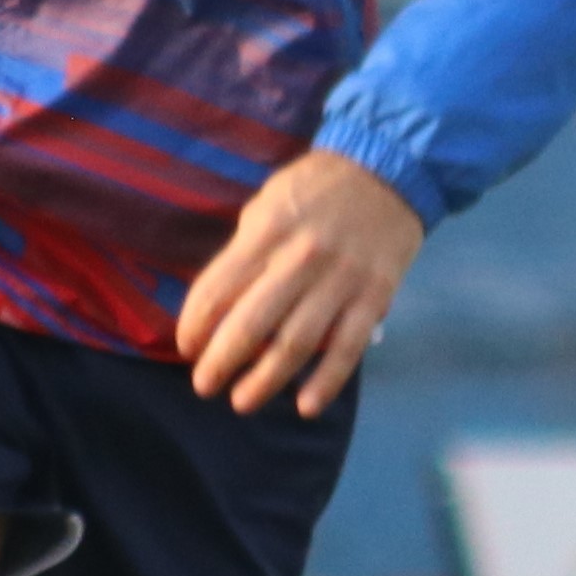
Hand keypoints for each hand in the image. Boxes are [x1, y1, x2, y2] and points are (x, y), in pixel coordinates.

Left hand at [176, 150, 422, 416]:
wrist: (389, 169)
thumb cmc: (316, 188)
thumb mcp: (268, 204)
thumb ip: (244, 251)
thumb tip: (216, 307)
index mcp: (266, 232)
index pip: (217, 289)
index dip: (194, 325)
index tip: (186, 347)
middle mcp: (300, 258)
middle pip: (251, 324)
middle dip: (221, 361)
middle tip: (204, 385)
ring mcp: (340, 280)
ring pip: (296, 343)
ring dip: (265, 380)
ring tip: (242, 402)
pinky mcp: (374, 296)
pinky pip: (348, 347)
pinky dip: (327, 381)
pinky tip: (306, 406)